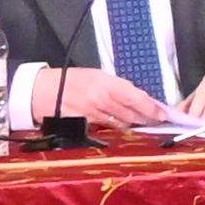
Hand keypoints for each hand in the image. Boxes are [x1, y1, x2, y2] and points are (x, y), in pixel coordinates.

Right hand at [45, 67, 170, 131]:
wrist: (42, 91)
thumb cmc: (70, 80)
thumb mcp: (97, 75)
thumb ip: (118, 87)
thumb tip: (139, 97)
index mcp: (106, 83)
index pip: (136, 98)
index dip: (152, 108)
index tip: (163, 114)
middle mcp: (101, 100)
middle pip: (132, 114)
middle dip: (146, 118)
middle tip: (156, 119)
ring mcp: (93, 115)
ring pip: (121, 124)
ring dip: (132, 123)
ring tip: (140, 122)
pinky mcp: (85, 126)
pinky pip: (107, 129)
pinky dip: (115, 127)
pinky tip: (119, 124)